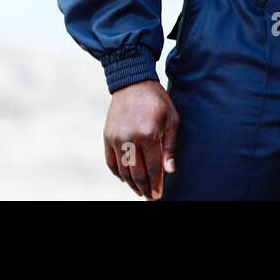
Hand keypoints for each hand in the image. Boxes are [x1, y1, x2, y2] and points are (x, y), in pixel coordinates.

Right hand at [103, 79, 178, 199]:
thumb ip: (170, 146)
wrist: (133, 82)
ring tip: (140, 191)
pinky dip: (118, 173)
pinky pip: (111, 162)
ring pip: (123, 171)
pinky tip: (126, 179)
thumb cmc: (157, 100)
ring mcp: (116, 138)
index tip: (158, 195)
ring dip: (131, 184)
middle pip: (137, 174)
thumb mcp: (171, 119)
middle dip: (144, 188)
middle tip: (150, 197)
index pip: (153, 168)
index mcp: (148, 135)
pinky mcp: (107, 136)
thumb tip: (169, 170)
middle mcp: (129, 139)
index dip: (156, 184)